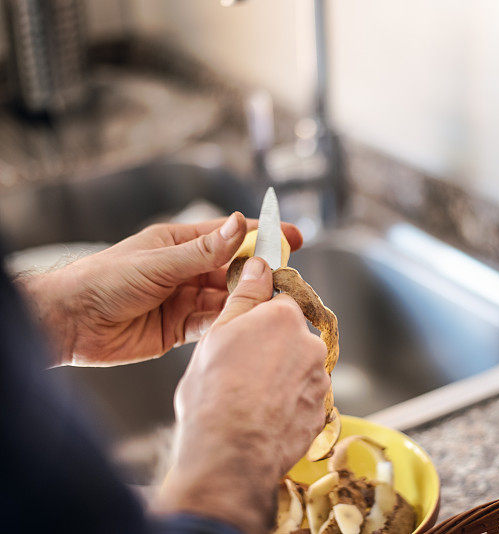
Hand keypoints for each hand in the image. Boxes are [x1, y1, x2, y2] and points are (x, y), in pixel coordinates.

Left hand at [20, 213, 302, 365]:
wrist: (70, 323)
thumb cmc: (105, 280)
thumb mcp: (158, 262)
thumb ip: (202, 251)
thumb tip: (239, 224)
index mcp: (180, 244)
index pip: (230, 236)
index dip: (262, 236)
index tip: (291, 237)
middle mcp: (187, 270)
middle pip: (234, 269)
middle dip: (260, 273)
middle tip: (286, 279)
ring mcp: (185, 299)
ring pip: (227, 299)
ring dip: (246, 300)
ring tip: (270, 304)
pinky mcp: (180, 329)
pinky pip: (213, 324)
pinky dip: (228, 324)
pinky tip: (243, 324)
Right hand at [157, 257, 329, 533]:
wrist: (229, 456)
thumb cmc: (214, 395)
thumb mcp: (218, 334)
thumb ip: (245, 297)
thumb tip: (259, 265)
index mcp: (284, 318)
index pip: (280, 303)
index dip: (260, 317)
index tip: (247, 332)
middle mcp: (310, 345)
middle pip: (292, 337)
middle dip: (271, 349)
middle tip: (240, 370)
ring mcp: (319, 382)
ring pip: (299, 370)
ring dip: (281, 378)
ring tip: (249, 399)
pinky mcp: (321, 414)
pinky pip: (304, 400)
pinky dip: (287, 405)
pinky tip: (262, 417)